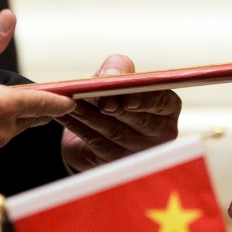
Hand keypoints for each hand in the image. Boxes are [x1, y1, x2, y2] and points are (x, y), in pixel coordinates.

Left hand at [58, 54, 181, 171]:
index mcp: (167, 108)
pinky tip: (63, 114)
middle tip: (96, 100)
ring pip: (114, 131)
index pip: (163, 102)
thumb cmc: (113, 94)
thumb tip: (111, 76)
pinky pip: (96, 142)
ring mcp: (139, 152)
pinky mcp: (116, 163)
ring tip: (70, 101)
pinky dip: (78, 126)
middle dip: (115, 108)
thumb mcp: (118, 75)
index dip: (146, 101)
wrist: (94, 125)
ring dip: (89, 114)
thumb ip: (118, 67)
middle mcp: (160, 133)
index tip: (127, 100)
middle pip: (139, 120)